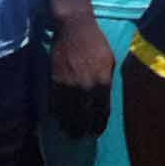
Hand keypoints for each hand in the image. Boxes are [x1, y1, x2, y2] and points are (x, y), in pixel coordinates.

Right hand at [46, 10, 115, 138]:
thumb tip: (104, 99)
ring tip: (69, 133)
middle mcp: (86, 88)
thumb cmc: (96, 43)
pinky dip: (57, 113)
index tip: (96, 132)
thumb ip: (107, 82)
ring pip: (67, 114)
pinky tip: (58, 119)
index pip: (101, 112)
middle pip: (84, 117)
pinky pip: (55, 103)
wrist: (74, 28)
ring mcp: (69, 86)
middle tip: (81, 137)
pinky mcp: (55, 81)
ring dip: (68, 125)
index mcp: (103, 83)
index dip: (98, 124)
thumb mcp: (110, 62)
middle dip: (82, 130)